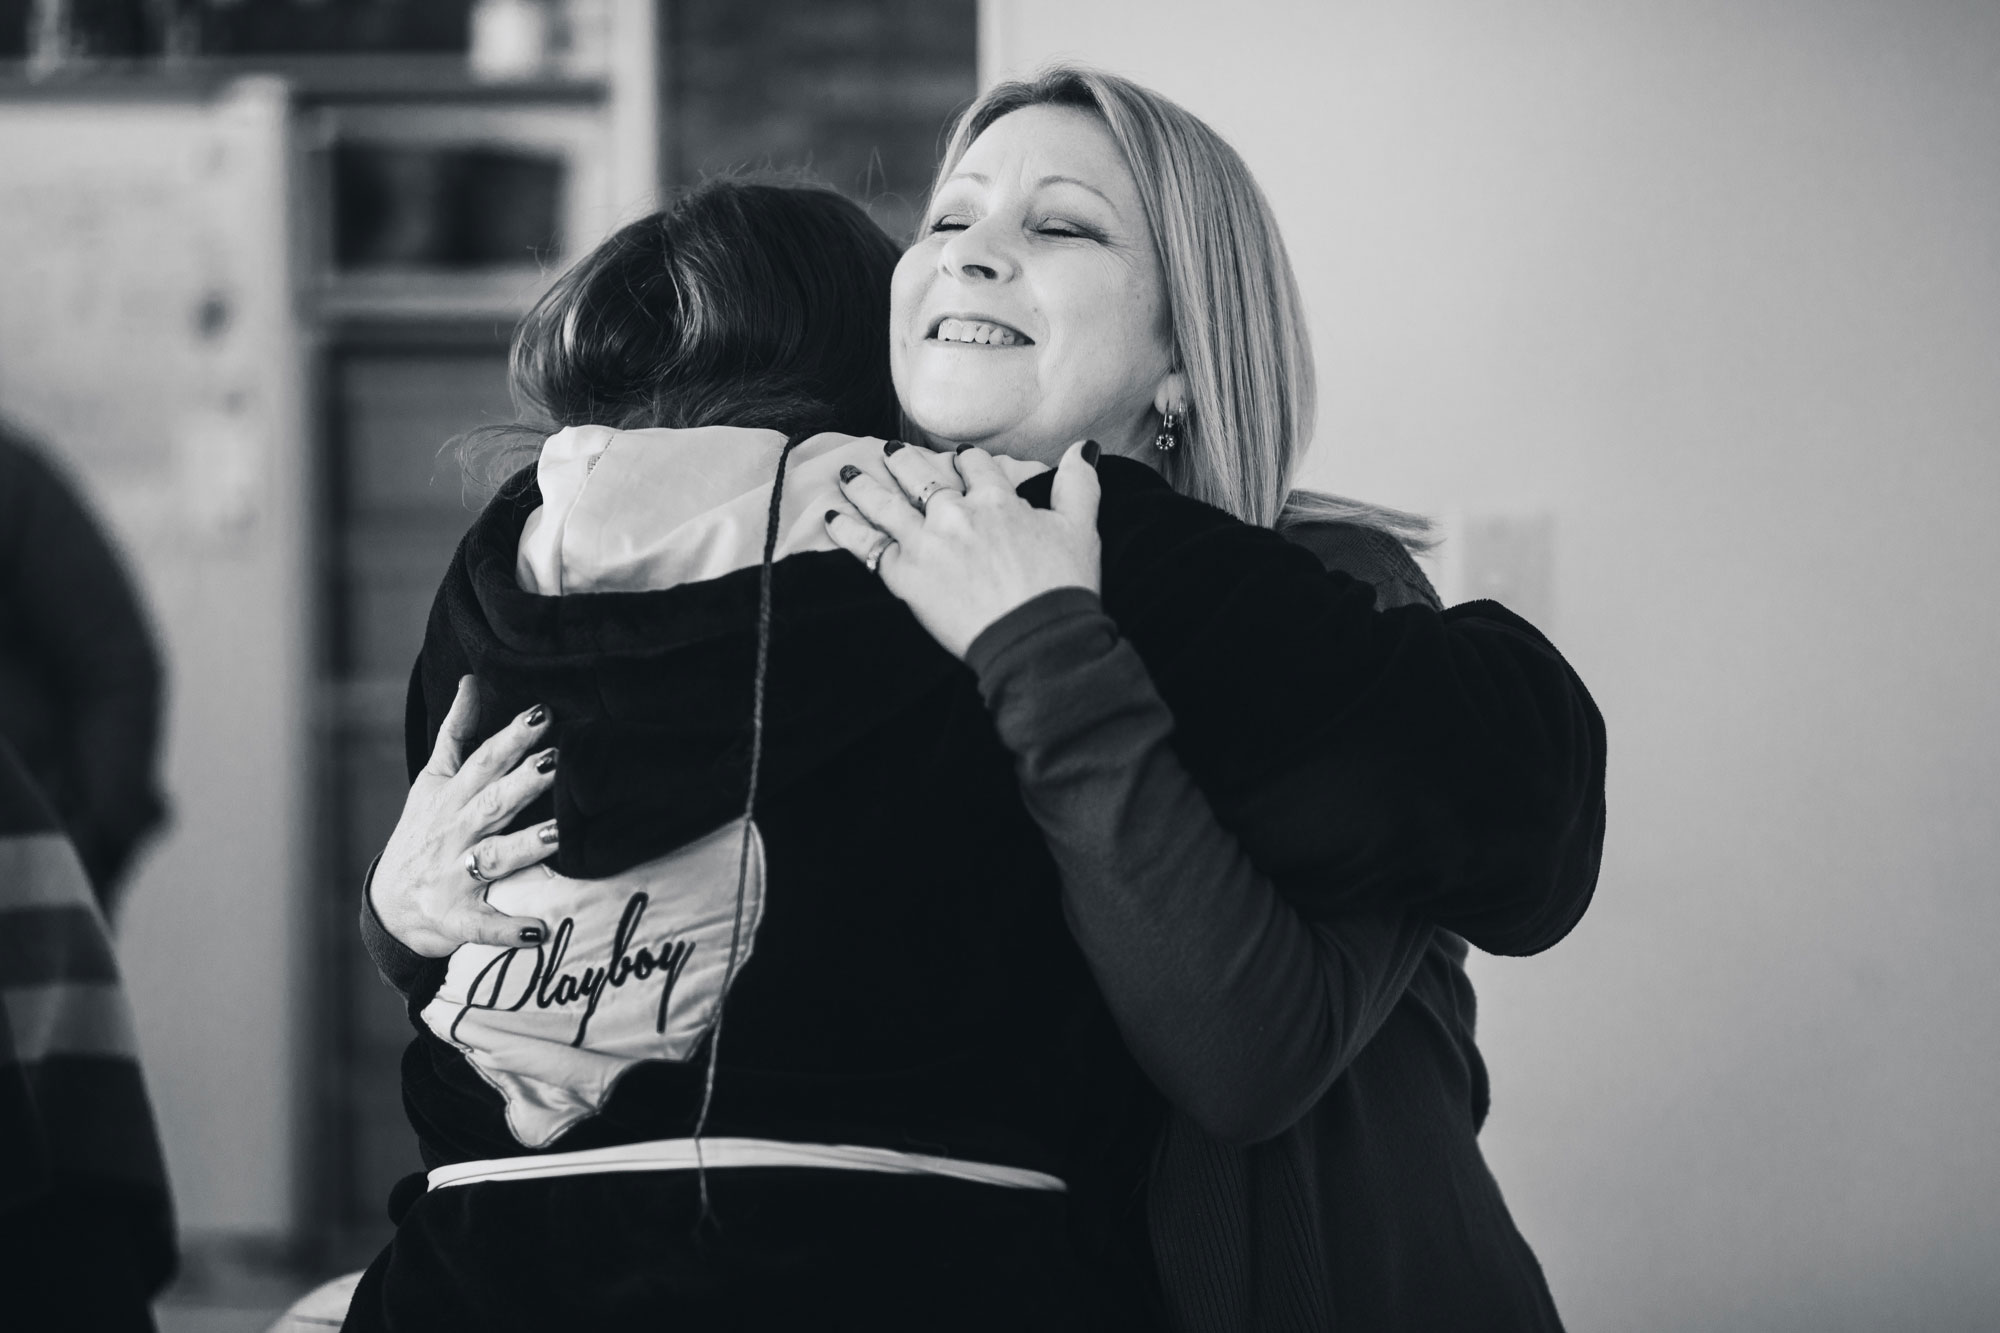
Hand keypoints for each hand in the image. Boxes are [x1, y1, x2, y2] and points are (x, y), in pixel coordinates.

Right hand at [371, 675, 557, 956]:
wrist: (388, 905)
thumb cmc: (423, 833)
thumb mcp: (433, 781)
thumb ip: (457, 733)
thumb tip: (472, 679)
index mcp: (452, 798)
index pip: (484, 763)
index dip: (512, 739)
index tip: (544, 714)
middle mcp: (455, 834)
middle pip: (492, 805)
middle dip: (523, 784)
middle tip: (558, 762)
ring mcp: (455, 877)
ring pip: (494, 859)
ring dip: (526, 848)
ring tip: (562, 835)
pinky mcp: (457, 918)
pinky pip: (485, 925)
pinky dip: (509, 929)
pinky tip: (539, 931)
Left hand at [825, 439, 1101, 658]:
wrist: (1035, 638)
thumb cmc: (1062, 588)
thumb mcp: (1080, 529)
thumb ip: (1078, 485)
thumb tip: (1081, 448)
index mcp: (997, 500)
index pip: (974, 465)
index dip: (966, 460)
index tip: (958, 458)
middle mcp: (956, 513)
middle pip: (923, 476)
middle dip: (905, 461)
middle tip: (891, 452)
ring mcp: (927, 542)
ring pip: (887, 503)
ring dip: (866, 484)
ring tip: (849, 471)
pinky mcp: (905, 575)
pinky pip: (868, 545)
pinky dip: (846, 529)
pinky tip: (830, 516)